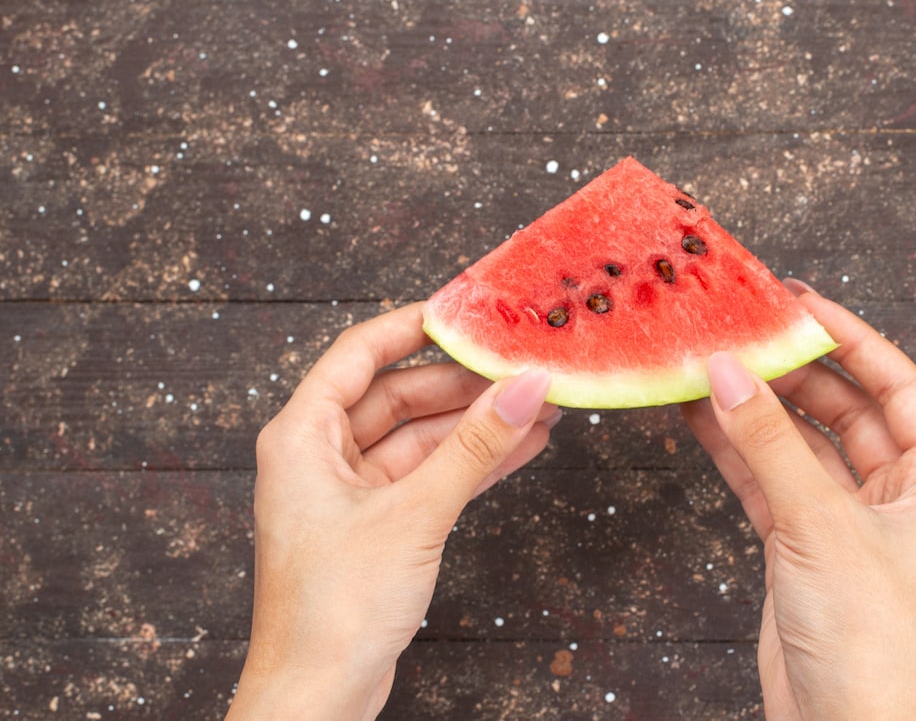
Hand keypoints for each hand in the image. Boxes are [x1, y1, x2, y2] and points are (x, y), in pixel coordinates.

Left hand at [226, 302, 557, 720]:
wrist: (318, 699)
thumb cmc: (334, 611)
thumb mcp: (414, 515)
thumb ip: (474, 448)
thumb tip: (525, 389)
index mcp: (301, 437)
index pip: (360, 353)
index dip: (415, 326)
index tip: (468, 311)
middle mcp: (319, 457)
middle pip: (397, 395)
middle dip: (462, 384)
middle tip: (520, 368)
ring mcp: (348, 494)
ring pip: (418, 439)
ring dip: (474, 425)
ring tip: (535, 406)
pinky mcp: (375, 527)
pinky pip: (426, 477)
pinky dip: (469, 464)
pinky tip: (520, 448)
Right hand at [681, 281, 915, 720]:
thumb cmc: (864, 638)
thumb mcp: (819, 524)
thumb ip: (769, 443)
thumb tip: (726, 370)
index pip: (898, 385)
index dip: (852, 337)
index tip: (801, 302)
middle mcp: (897, 495)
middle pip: (844, 408)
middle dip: (794, 370)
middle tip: (744, 332)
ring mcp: (846, 519)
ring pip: (800, 442)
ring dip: (757, 407)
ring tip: (712, 366)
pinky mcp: (801, 543)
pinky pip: (769, 478)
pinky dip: (737, 449)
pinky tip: (700, 418)